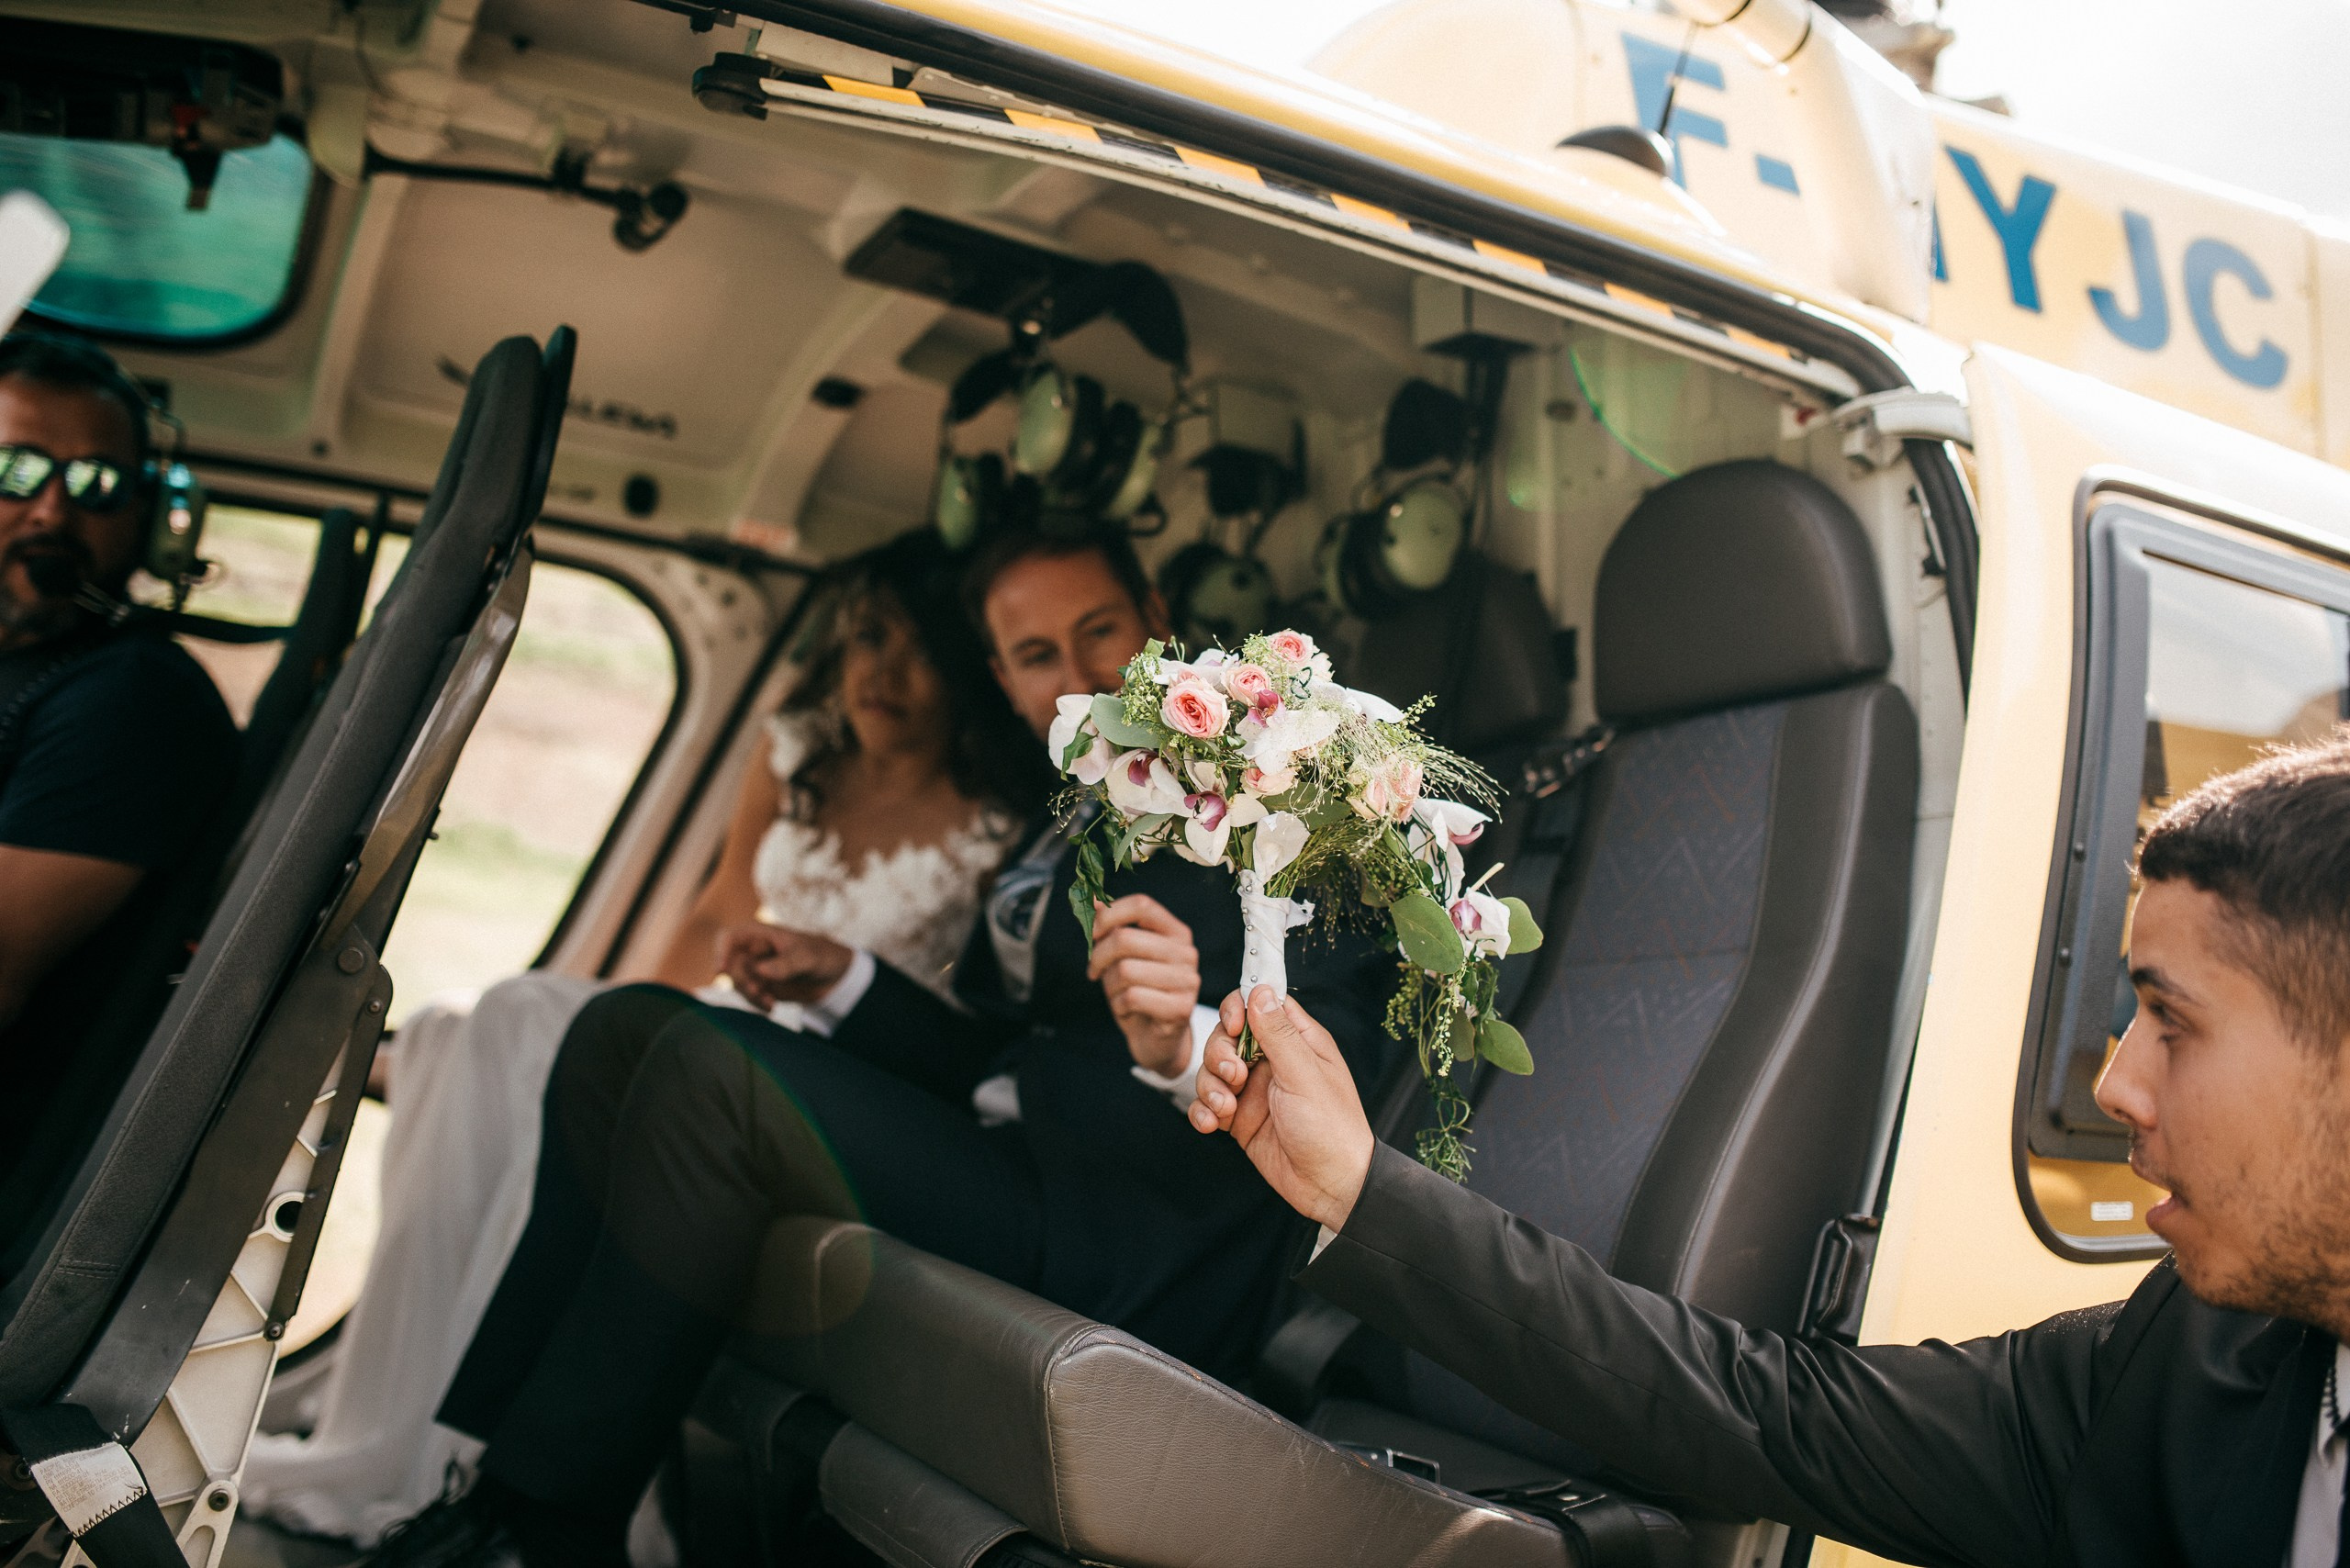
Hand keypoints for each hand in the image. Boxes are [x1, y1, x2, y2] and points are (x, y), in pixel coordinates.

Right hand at [717, 922, 852, 1008]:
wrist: (835, 976)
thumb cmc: (822, 955)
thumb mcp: (808, 958)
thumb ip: (786, 964)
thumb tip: (761, 971)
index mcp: (761, 934)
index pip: (730, 937)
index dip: (721, 951)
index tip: (721, 970)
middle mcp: (754, 951)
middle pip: (731, 965)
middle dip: (741, 981)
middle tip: (757, 991)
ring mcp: (756, 970)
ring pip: (738, 984)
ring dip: (750, 996)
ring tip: (770, 1003)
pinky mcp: (762, 987)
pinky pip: (749, 997)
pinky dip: (757, 1004)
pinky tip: (772, 1008)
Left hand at [1085, 894, 1200, 1077]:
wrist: (1157, 1039)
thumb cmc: (1138, 992)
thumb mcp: (1123, 958)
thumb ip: (1111, 928)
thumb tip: (1091, 899)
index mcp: (1175, 932)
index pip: (1142, 905)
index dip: (1110, 915)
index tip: (1092, 933)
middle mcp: (1186, 952)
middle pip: (1126, 938)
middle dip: (1098, 956)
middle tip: (1093, 971)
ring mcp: (1188, 981)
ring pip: (1125, 970)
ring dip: (1111, 986)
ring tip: (1118, 994)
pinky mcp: (1182, 1008)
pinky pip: (1132, 997)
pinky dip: (1119, 1005)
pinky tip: (1127, 1010)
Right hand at [1188, 987, 1374, 1233]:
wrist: (1331, 1187)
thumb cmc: (1331, 1127)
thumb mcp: (1304, 1075)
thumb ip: (1278, 1033)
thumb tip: (1259, 990)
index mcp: (1298, 1042)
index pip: (1261, 1005)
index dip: (1240, 1009)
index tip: (1233, 1026)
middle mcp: (1273, 1062)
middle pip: (1227, 1036)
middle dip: (1219, 1053)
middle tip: (1234, 1076)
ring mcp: (1254, 1091)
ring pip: (1213, 1070)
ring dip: (1210, 1085)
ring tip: (1224, 1107)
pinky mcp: (1240, 1119)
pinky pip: (1209, 1104)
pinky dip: (1203, 1111)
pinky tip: (1211, 1124)